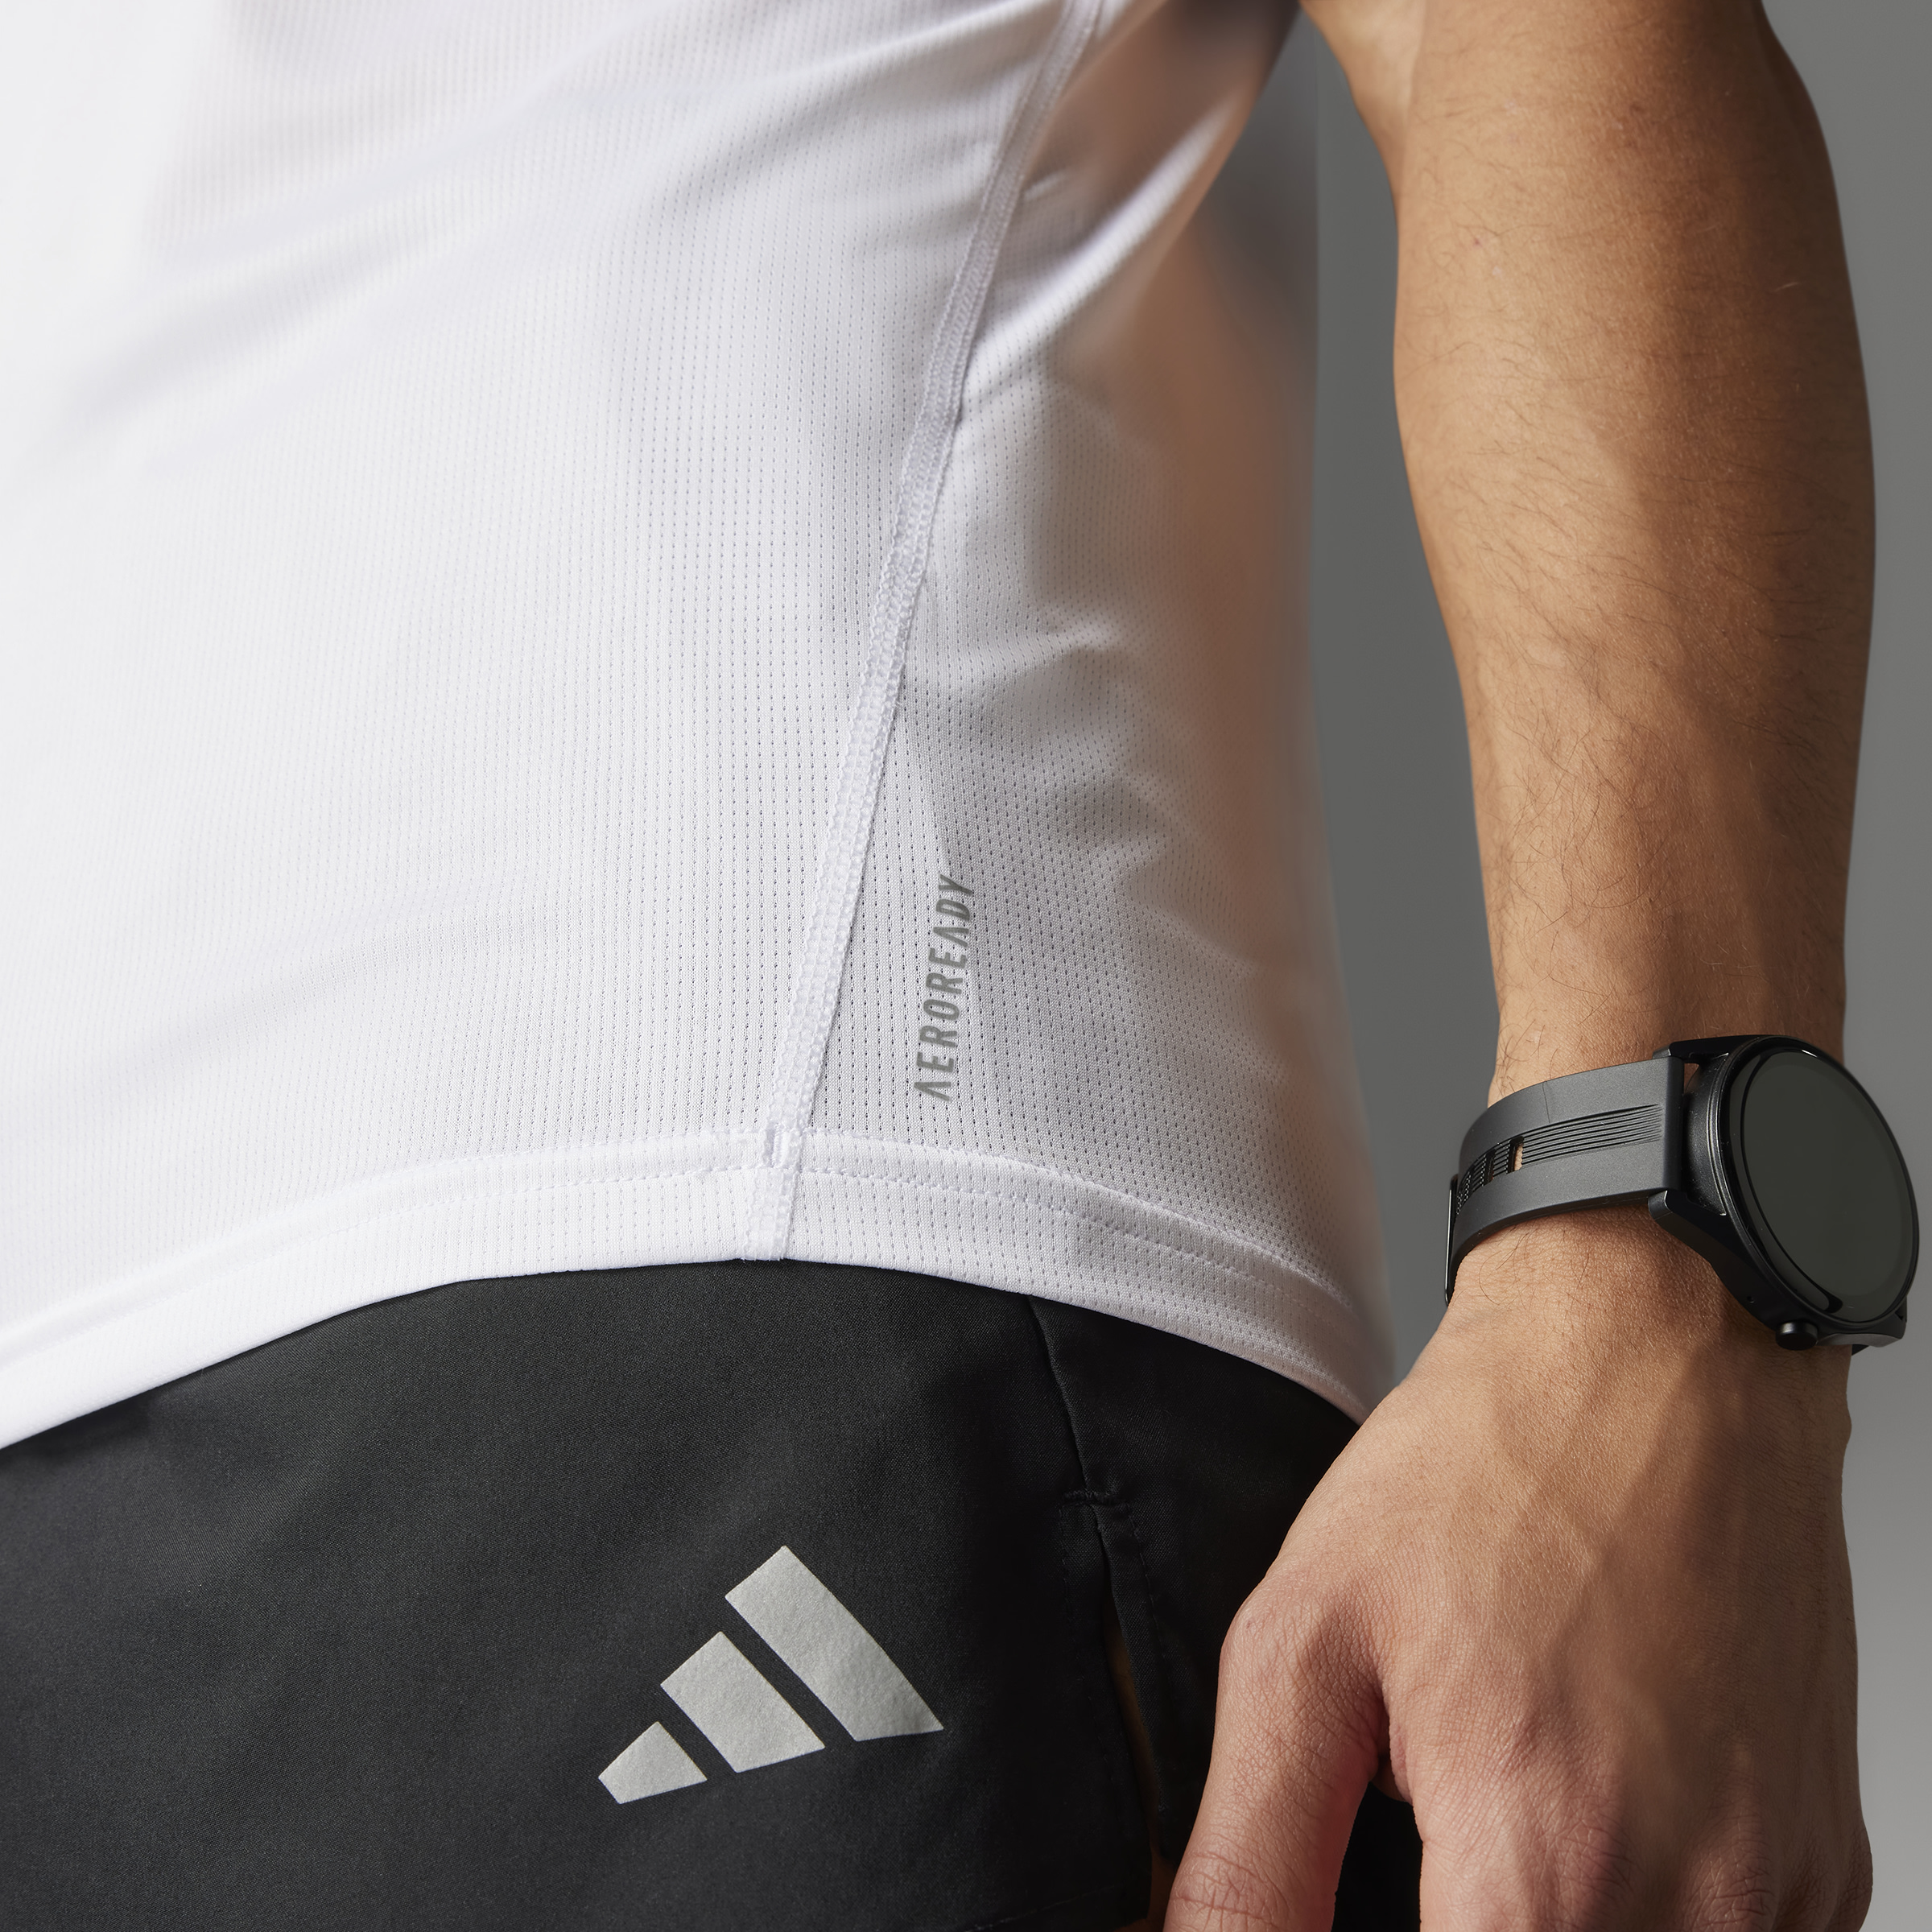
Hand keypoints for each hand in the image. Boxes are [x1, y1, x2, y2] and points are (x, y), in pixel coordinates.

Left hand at [1167, 1209, 1871, 1929]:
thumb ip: (1251, 1851)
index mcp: (1543, 1870)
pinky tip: (1591, 1803)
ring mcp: (1776, 1893)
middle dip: (1466, 1923)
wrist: (1659, 1355)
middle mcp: (1689, 1908)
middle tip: (1436, 1826)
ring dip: (1552, 1919)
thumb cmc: (1492, 1468)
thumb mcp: (1307, 1641)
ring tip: (1507, 1800)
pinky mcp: (1825, 1865)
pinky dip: (1643, 1910)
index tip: (1382, 1890)